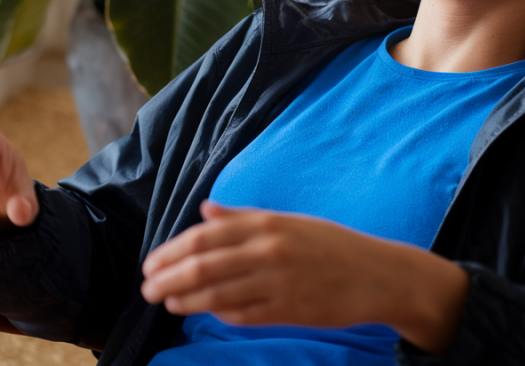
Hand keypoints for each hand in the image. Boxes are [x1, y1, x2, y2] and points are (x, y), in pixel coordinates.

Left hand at [141, 201, 468, 352]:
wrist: (376, 274)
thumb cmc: (330, 244)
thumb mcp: (288, 220)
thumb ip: (244, 216)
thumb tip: (205, 210)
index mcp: (267, 222)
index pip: (204, 236)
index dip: (171, 251)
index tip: (152, 263)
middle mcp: (269, 249)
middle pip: (203, 265)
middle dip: (168, 278)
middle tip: (147, 288)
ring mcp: (278, 282)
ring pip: (217, 294)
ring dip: (185, 300)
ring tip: (166, 303)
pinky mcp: (288, 310)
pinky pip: (242, 315)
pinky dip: (217, 314)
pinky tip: (203, 313)